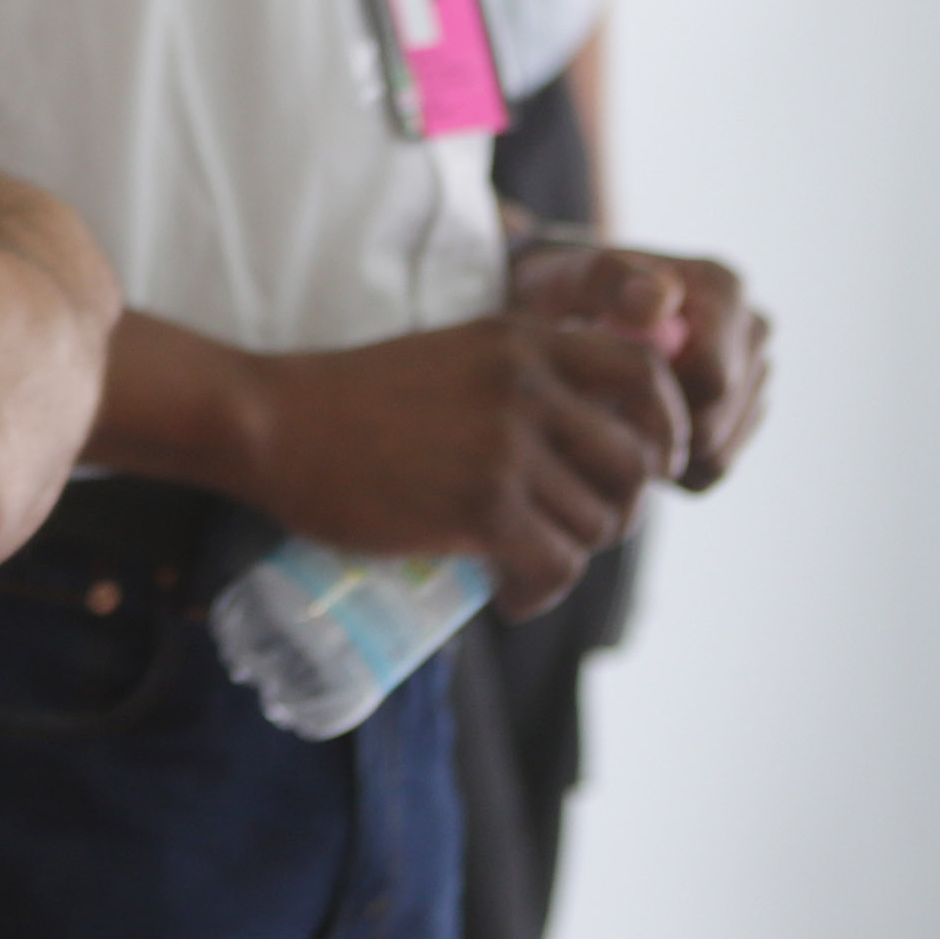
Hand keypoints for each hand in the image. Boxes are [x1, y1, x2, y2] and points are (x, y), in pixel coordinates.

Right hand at [239, 315, 686, 616]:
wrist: (271, 421)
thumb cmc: (353, 398)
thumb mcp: (453, 355)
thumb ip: (519, 376)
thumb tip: (592, 436)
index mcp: (523, 341)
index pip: (646, 377)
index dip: (668, 429)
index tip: (655, 465)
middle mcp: (525, 387)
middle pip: (635, 465)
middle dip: (618, 508)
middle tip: (573, 529)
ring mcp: (504, 447)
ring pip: (599, 523)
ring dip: (574, 554)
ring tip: (530, 564)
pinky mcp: (480, 507)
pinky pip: (556, 567)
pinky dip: (541, 595)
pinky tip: (512, 597)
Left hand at [514, 240, 772, 493]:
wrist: (566, 312)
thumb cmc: (562, 291)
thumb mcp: (567, 278)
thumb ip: (608, 278)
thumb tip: (658, 303)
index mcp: (722, 288)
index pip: (713, 379)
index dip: (654, 397)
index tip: (602, 383)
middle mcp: (751, 331)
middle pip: (718, 423)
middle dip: (652, 426)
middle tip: (596, 403)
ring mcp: (753, 378)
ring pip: (717, 454)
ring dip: (656, 447)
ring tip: (608, 409)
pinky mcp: (742, 419)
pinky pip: (711, 471)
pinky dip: (666, 463)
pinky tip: (628, 427)